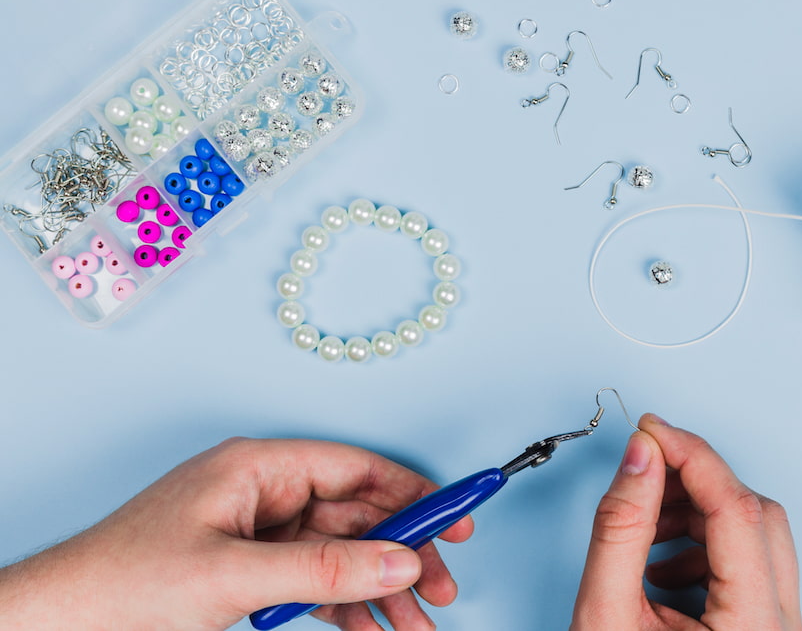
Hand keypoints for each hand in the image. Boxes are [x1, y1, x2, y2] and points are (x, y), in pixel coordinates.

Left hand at [0, 438, 473, 629]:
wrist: (66, 624)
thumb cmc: (127, 582)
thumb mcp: (236, 575)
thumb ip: (325, 567)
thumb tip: (398, 559)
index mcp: (259, 467)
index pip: (353, 470)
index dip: (410, 492)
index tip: (452, 516)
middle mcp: (265, 493)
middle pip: (355, 516)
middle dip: (401, 553)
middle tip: (440, 587)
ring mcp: (259, 533)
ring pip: (341, 554)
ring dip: (379, 589)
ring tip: (416, 625)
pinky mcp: (252, 570)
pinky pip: (315, 581)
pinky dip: (346, 606)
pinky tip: (373, 630)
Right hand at [571, 414, 801, 629]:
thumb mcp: (606, 612)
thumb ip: (621, 527)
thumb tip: (640, 458)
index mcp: (754, 630)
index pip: (737, 511)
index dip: (692, 457)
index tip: (652, 430)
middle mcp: (781, 630)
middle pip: (757, 517)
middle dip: (695, 483)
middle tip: (645, 469)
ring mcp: (776, 630)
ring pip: (756, 537)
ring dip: (697, 516)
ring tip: (644, 534)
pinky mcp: (762, 628)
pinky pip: (747, 564)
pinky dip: (701, 546)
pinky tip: (658, 565)